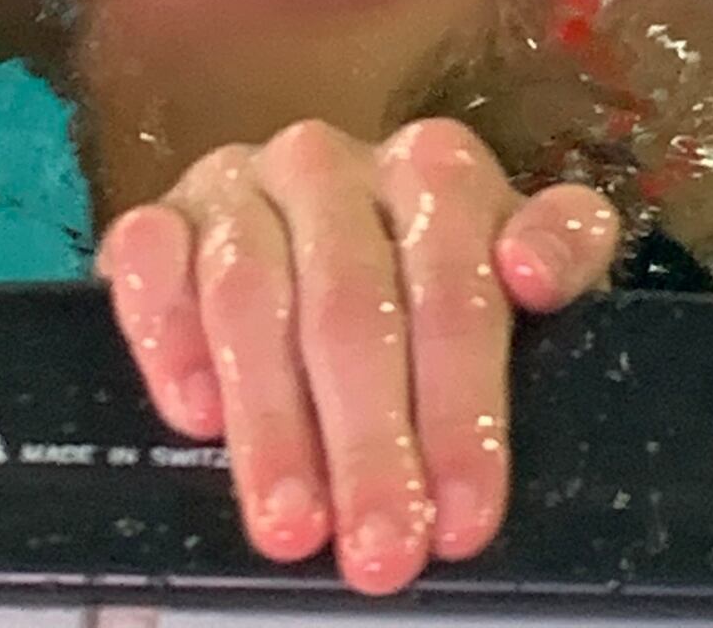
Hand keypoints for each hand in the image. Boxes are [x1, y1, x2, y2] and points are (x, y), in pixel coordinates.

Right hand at [97, 117, 620, 593]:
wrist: (308, 234)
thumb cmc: (428, 273)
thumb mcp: (512, 264)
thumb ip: (561, 247)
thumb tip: (533, 268)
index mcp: (433, 165)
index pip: (456, 287)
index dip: (463, 408)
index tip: (465, 518)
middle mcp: (331, 162)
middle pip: (351, 303)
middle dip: (369, 441)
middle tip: (381, 551)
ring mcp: (239, 183)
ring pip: (250, 294)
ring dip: (270, 422)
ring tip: (292, 526)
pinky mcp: (162, 214)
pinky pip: (150, 261)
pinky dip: (169, 336)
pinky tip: (194, 414)